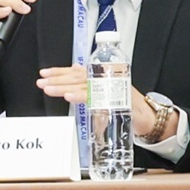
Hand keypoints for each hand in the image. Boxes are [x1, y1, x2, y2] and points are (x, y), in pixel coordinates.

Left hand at [35, 70, 171, 141]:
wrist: (147, 117)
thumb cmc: (126, 105)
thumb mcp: (103, 96)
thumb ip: (88, 88)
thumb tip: (70, 80)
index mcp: (101, 77)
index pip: (77, 71)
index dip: (60, 72)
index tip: (44, 73)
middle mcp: (105, 79)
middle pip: (77, 77)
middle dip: (57, 79)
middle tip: (42, 82)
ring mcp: (111, 88)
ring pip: (83, 85)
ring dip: (64, 87)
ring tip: (49, 89)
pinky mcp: (116, 99)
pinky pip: (96, 97)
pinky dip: (81, 96)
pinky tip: (69, 97)